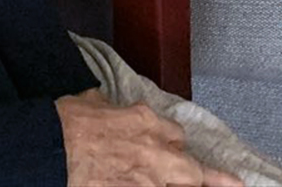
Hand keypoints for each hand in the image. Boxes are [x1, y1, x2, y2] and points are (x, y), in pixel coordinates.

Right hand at [55, 91, 240, 186]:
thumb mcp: (90, 102)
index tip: (170, 152)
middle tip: (232, 185)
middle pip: (191, 168)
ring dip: (191, 186)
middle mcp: (155, 150)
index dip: (171, 145)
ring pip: (185, 185)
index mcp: (144, 120)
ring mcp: (149, 180)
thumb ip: (106, 107)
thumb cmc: (66, 123)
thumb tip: (102, 106)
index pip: (173, 134)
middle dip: (206, 178)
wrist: (50, 149)